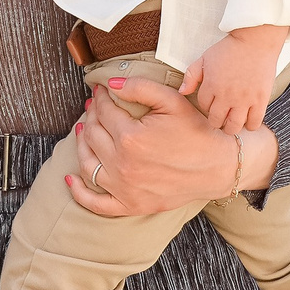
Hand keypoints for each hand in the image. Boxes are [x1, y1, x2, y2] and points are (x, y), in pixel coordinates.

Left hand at [66, 78, 264, 217]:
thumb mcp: (172, 101)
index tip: (99, 92)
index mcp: (131, 137)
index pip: (104, 112)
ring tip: (83, 130)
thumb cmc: (197, 132)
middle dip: (90, 116)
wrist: (220, 167)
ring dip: (81, 145)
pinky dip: (79, 192)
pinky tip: (69, 178)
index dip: (99, 98)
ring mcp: (125, 188)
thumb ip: (139, 88)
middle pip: (93, 135)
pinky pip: (96, 203)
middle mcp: (123, 165)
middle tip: (93, 108)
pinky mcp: (130, 205)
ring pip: (88, 163)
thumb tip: (109, 85)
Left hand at [180, 24, 285, 131]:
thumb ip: (191, 76)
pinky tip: (247, 119)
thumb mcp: (205, 59)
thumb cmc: (229, 48)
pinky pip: (254, 123)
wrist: (255, 41)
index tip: (212, 102)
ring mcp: (244, 99)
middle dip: (216, 121)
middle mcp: (226, 95)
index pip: (203, 106)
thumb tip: (182, 92)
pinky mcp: (260, 100)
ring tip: (232, 122)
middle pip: (216, 121)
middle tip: (220, 117)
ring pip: (234, 126)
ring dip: (230, 127)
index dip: (206, 105)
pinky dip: (250, 125)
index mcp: (211, 85)